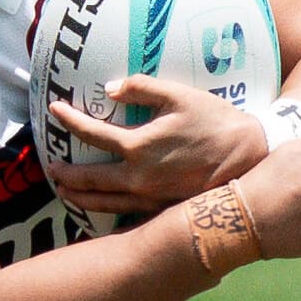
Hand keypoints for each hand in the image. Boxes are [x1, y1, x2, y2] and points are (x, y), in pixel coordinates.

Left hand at [46, 76, 267, 215]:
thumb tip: (109, 88)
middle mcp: (138, 177)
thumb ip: (141, 87)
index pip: (91, 133)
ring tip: (66, 193)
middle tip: (51, 169)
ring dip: (80, 198)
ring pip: (103, 202)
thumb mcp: (179, 95)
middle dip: (66, 174)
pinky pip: (125, 214)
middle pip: (89, 179)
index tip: (54, 109)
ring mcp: (150, 198)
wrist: (249, 158)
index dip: (69, 119)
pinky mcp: (162, 209)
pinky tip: (101, 209)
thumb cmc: (215, 122)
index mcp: (138, 146)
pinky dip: (107, 211)